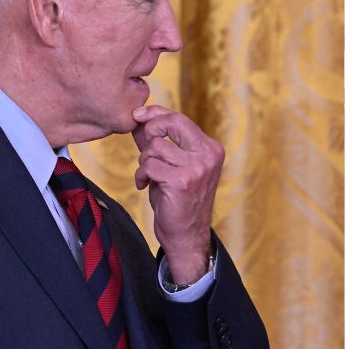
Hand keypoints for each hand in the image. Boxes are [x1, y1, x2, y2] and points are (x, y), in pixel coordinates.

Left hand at [131, 105, 224, 283]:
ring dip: (144, 161)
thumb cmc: (178, 201)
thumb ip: (160, 142)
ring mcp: (197, 168)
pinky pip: (150, 165)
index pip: (180, 118)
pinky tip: (146, 186)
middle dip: (150, 131)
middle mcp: (208, 155)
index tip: (139, 116)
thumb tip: (140, 119)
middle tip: (144, 148)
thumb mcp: (172, 166)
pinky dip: (142, 175)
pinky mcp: (182, 181)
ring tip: (149, 175)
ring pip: (155, 147)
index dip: (156, 113)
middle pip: (171, 122)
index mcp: (210, 149)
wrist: (186, 235)